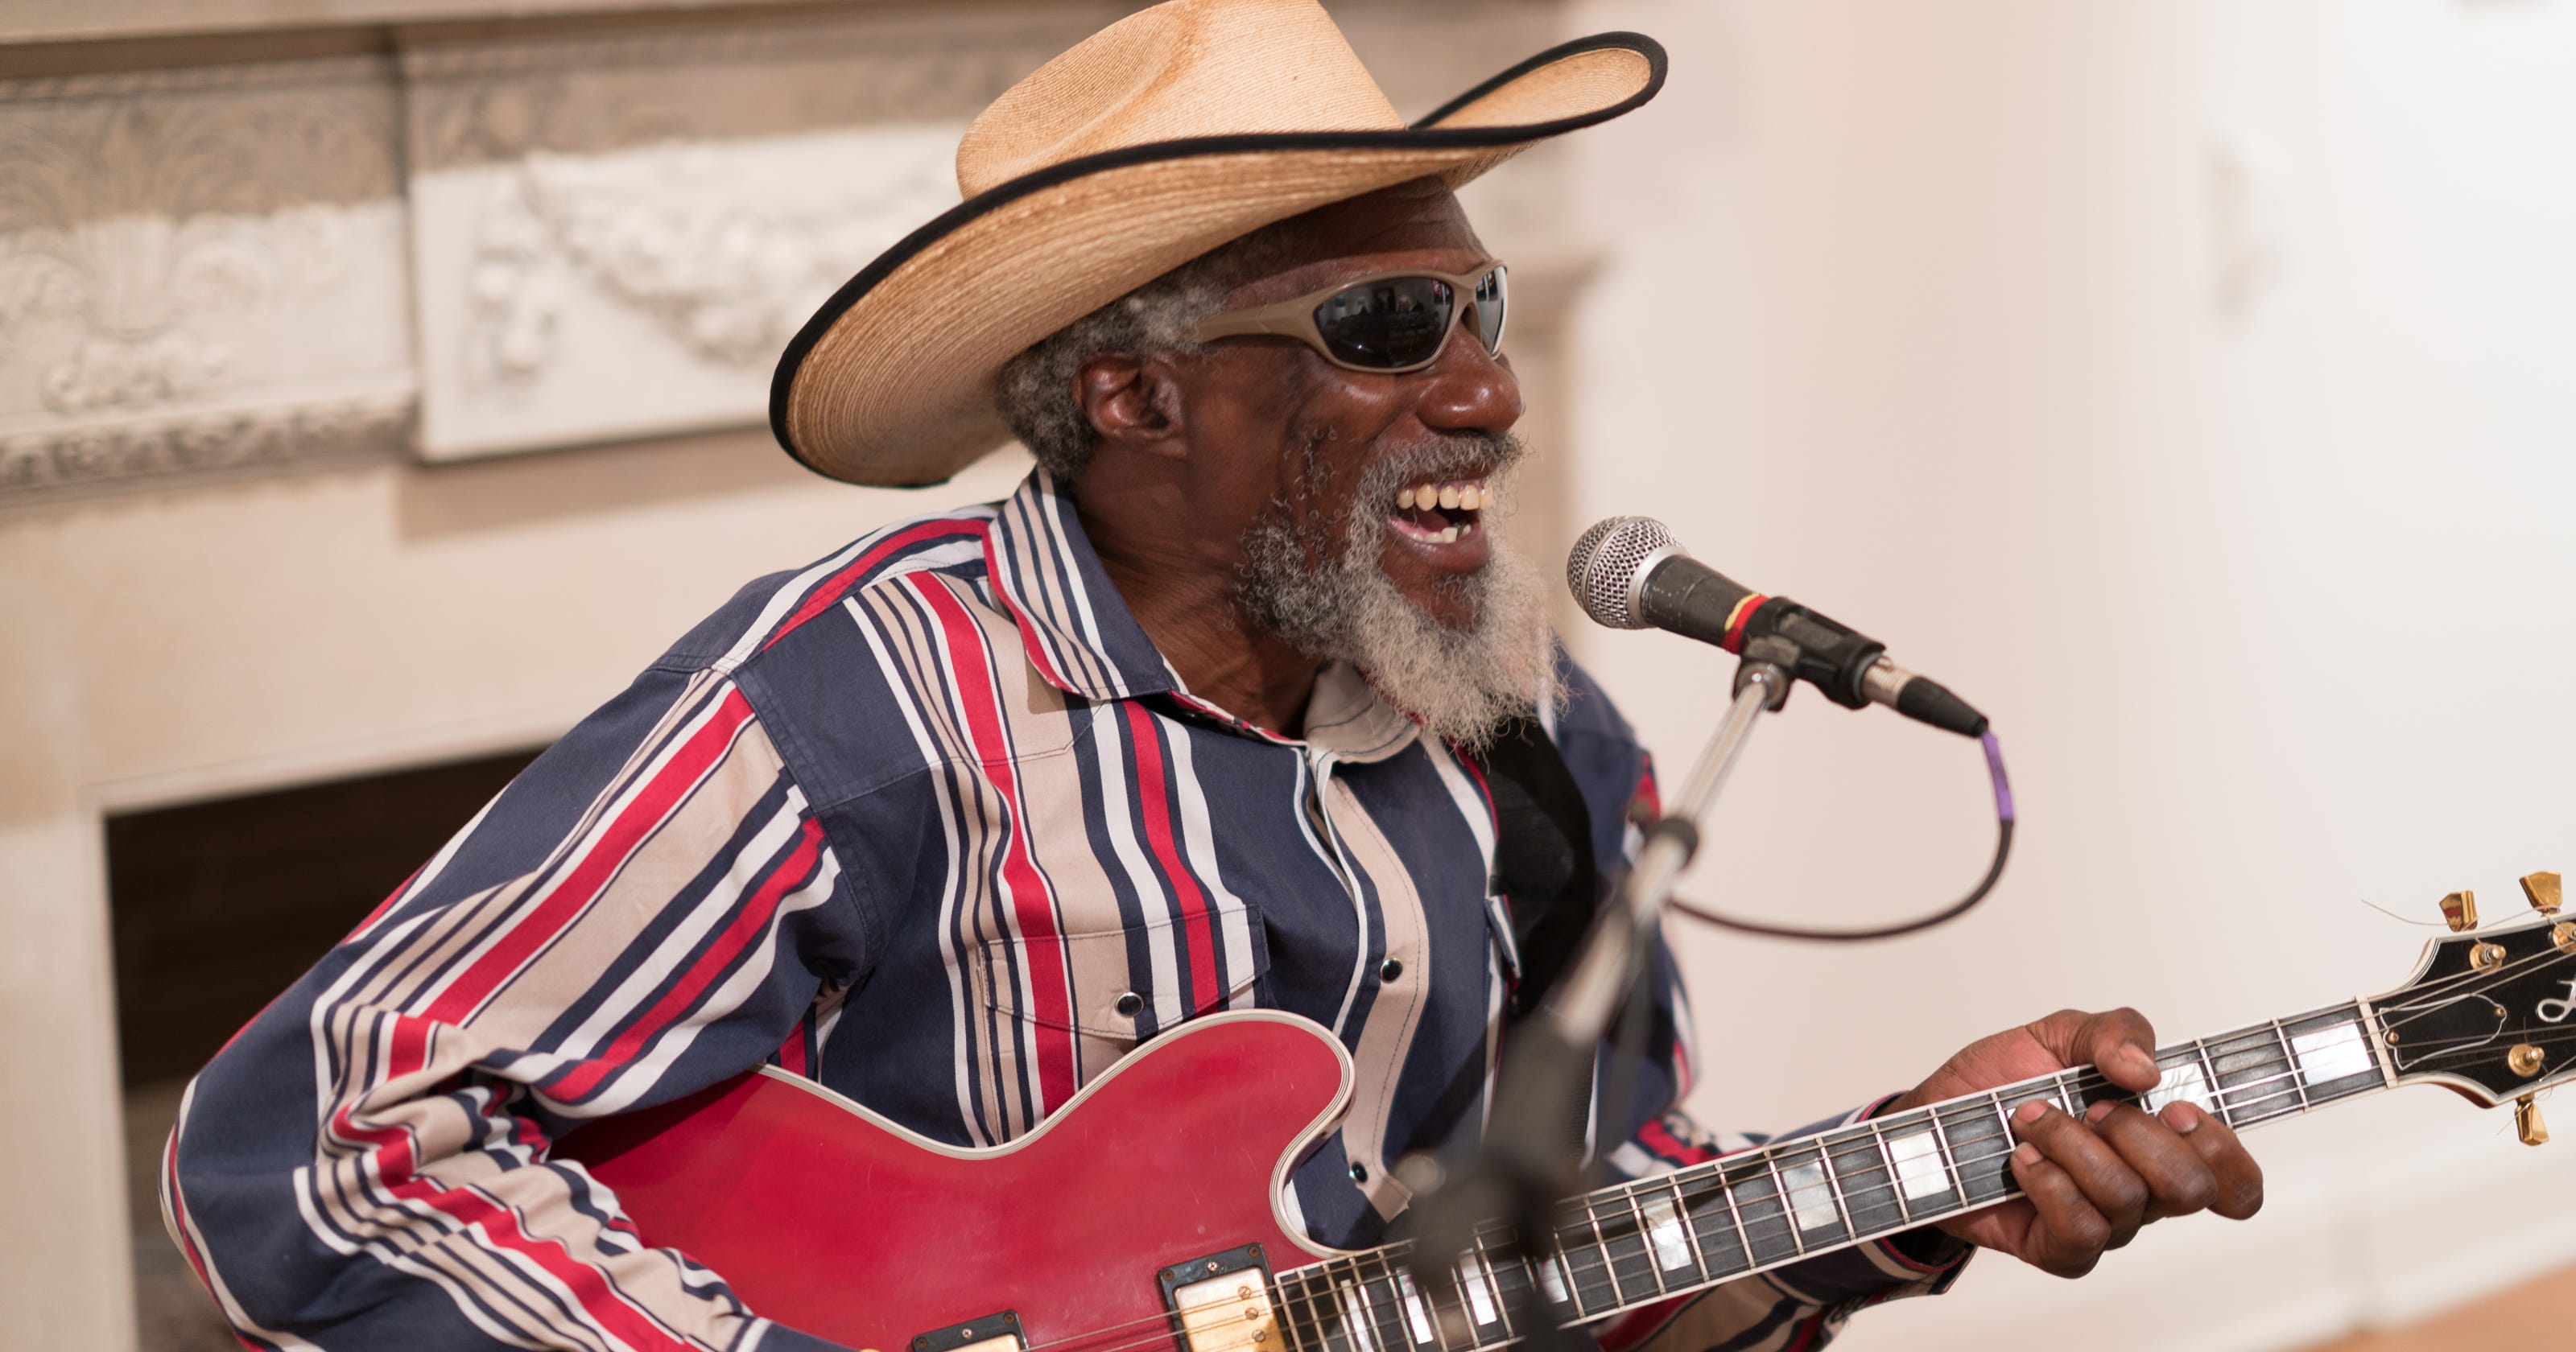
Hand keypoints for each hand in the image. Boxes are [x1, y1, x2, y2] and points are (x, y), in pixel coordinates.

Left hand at [1884, 1008, 2263, 1276]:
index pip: (2236, 1178)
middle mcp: (2144, 1189)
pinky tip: (2021, 1159)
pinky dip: (2046, 1181)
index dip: (2224, 1150)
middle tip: (2090, 1107)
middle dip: (2136, 1133)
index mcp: (2162, 1141)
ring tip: (2030, 1119)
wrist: (1934, 1116)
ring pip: (2126, 1198)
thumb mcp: (2060, 1033)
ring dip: (2071, 1144)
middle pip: (2190, 1188)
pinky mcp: (2062, 1249)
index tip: (2180, 1109)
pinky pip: (2081, 1230)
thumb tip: (2147, 1070)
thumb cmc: (2002, 1081)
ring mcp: (2107, 1224)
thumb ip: (2115, 1032)